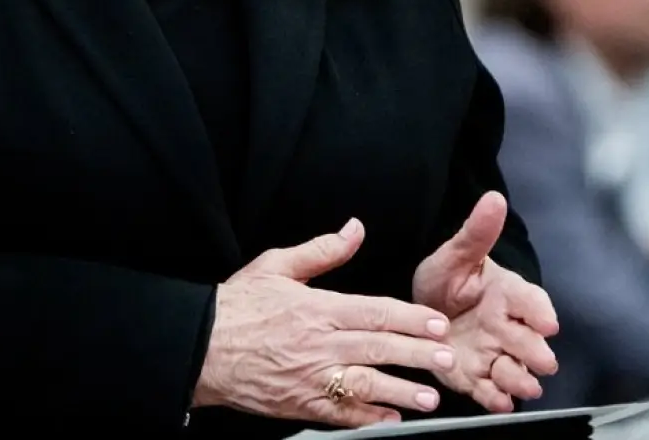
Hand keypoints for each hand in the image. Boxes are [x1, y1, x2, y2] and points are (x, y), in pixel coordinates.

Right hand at [195, 218, 457, 427]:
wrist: (202, 347)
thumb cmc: (237, 307)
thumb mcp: (276, 266)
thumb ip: (321, 250)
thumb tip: (353, 229)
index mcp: (317, 308)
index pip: (375, 311)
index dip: (410, 318)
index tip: (436, 323)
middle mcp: (319, 344)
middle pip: (379, 348)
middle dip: (418, 355)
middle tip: (447, 359)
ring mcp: (311, 378)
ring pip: (366, 385)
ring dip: (401, 392)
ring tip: (428, 398)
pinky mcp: (300, 404)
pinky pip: (341, 414)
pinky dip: (367, 418)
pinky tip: (389, 419)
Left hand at [413, 192, 559, 411]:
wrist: (421, 308)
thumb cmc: (446, 279)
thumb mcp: (456, 255)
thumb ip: (476, 232)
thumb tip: (494, 197)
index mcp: (507, 294)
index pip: (531, 301)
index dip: (540, 312)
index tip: (547, 322)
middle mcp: (506, 327)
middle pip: (528, 342)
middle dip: (535, 351)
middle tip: (542, 359)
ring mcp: (492, 354)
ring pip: (514, 371)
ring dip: (520, 379)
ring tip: (524, 385)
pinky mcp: (474, 377)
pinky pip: (488, 391)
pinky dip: (494, 398)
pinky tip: (497, 402)